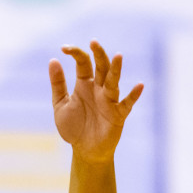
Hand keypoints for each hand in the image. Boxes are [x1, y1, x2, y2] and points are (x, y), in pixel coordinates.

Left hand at [49, 41, 143, 164]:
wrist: (84, 150)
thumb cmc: (73, 127)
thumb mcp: (60, 104)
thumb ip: (58, 83)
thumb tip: (53, 60)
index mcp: (85, 84)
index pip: (83, 63)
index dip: (75, 53)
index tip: (63, 48)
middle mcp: (99, 89)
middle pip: (101, 67)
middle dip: (99, 54)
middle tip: (93, 42)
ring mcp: (110, 100)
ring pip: (114, 81)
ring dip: (116, 69)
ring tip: (118, 56)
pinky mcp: (118, 114)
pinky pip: (127, 103)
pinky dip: (134, 95)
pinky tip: (139, 86)